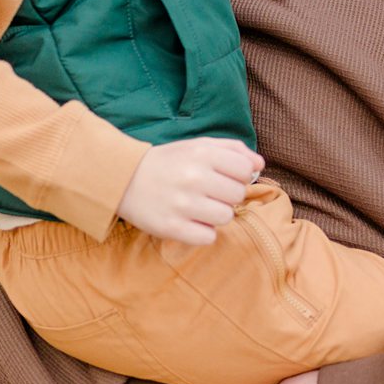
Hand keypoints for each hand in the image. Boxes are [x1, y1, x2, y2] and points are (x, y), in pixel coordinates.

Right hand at [116, 138, 261, 243]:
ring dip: (216, 215)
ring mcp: (182, 204)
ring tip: (199, 207)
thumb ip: (234, 150)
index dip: (239, 175)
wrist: (123, 179)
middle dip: (227, 196)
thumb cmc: (169, 162)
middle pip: (238, 195)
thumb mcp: (199, 146)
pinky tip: (190, 222)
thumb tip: (260, 165)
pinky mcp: (171, 227)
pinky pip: (208, 238)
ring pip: (226, 217)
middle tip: (208, 193)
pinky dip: (202, 233)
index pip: (246, 170)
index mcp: (202, 154)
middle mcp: (193, 177)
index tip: (223, 176)